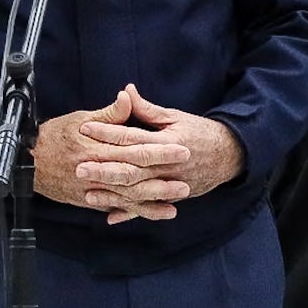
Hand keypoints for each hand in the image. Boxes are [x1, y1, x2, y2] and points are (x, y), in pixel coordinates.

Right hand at [35, 87, 185, 217]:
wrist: (27, 162)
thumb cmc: (54, 136)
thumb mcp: (80, 119)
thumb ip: (109, 114)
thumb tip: (128, 97)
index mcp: (98, 148)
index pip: (135, 149)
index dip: (160, 150)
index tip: (183, 148)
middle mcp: (97, 171)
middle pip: (136, 177)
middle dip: (162, 181)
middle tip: (187, 182)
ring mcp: (94, 189)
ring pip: (128, 197)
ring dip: (153, 201)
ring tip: (177, 202)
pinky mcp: (90, 200)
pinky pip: (117, 208)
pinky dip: (136, 212)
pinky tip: (155, 214)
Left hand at [44, 85, 244, 224]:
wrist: (228, 156)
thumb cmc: (199, 132)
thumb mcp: (175, 117)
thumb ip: (147, 109)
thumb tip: (125, 91)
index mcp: (168, 141)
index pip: (133, 137)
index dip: (108, 132)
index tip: (85, 129)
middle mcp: (169, 165)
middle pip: (132, 168)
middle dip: (105, 169)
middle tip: (79, 168)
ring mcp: (172, 184)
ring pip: (138, 191)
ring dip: (112, 194)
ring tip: (88, 193)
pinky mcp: (174, 197)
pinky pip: (149, 207)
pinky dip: (130, 213)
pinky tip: (110, 216)